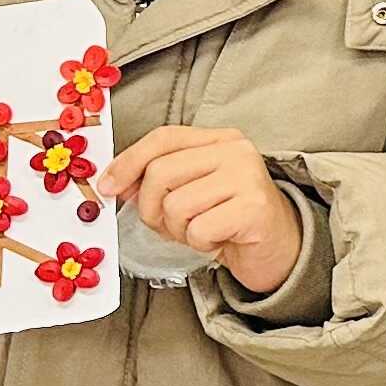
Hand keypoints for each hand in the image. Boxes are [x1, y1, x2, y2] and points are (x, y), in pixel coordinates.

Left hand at [99, 124, 303, 293]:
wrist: (278, 248)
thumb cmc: (227, 219)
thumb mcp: (189, 192)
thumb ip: (157, 181)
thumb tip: (115, 182)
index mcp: (219, 139)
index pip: (163, 138)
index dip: (128, 161)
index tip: (107, 187)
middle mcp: (236, 151)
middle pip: (161, 173)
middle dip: (151, 208)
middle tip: (168, 225)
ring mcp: (248, 176)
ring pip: (176, 205)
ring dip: (178, 230)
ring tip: (200, 231)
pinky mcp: (254, 207)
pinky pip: (199, 229)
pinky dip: (200, 244)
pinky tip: (218, 240)